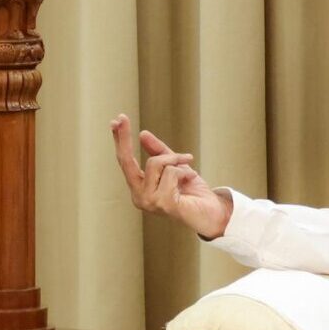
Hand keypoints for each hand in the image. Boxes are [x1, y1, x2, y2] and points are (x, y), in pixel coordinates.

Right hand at [111, 115, 230, 239]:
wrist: (212, 212)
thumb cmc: (193, 191)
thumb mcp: (175, 165)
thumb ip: (159, 152)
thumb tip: (142, 134)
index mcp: (139, 189)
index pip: (125, 162)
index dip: (120, 141)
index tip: (116, 120)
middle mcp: (139, 197)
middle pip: (126, 161)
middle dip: (124, 138)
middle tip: (120, 117)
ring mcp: (149, 202)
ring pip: (155, 163)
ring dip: (175, 159)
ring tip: (188, 167)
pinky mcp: (162, 203)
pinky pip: (171, 172)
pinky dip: (185, 171)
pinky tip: (191, 178)